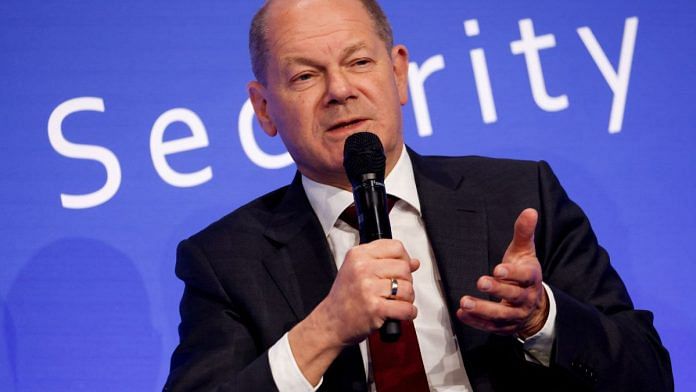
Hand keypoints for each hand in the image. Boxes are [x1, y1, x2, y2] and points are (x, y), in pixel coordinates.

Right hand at [319, 239, 419, 344]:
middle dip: (406, 281)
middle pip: (404, 267)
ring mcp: (368, 288)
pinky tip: (402, 313)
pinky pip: (405, 308)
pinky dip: (409, 313)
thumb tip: (414, 262)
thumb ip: (385, 262)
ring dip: (408, 298)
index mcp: (358, 255)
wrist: (332, 322)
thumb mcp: (358, 270)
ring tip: (396, 301)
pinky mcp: (375, 308)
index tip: (401, 269)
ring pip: (407, 288)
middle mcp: (362, 268)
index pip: (396, 247)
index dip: (404, 258)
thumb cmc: (345, 297)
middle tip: (396, 289)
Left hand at [456, 208, 548, 337]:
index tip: (498, 269)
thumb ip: (524, 232)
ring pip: (500, 315)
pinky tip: (461, 313)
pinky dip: (476, 321)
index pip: (525, 277)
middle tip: (480, 282)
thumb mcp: (525, 251)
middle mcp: (525, 299)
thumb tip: (530, 210)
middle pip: (513, 297)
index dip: (512, 274)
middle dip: (497, 290)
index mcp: (531, 279)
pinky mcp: (504, 327)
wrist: (534, 306)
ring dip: (482, 309)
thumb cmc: (524, 272)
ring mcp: (515, 315)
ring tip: (464, 302)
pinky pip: (490, 327)